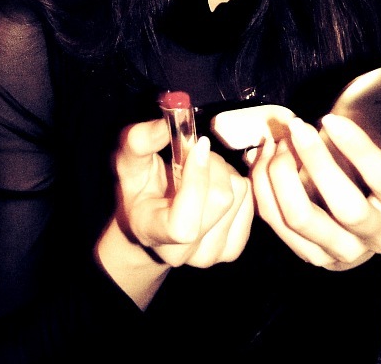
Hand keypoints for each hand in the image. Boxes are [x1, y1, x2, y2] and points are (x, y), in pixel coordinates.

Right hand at [117, 118, 252, 267]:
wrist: (151, 219)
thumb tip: (166, 125)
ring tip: (203, 171)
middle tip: (195, 153)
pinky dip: (237, 183)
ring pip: (239, 195)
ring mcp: (210, 255)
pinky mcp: (233, 249)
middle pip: (220, 199)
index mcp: (152, 233)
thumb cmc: (139, 187)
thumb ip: (142, 141)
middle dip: (212, 163)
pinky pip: (251, 201)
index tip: (197, 144)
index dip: (197, 181)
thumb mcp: (129, 160)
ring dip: (224, 171)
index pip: (185, 224)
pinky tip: (216, 184)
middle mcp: (182, 253)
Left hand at [249, 84, 380, 269]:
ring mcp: (344, 252)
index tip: (329, 118)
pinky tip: (261, 157)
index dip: (357, 148)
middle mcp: (378, 236)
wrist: (369, 225)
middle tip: (296, 126)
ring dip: (281, 175)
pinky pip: (276, 223)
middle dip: (315, 162)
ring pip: (302, 219)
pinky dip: (263, 188)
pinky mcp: (312, 256)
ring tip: (277, 141)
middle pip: (344, 207)